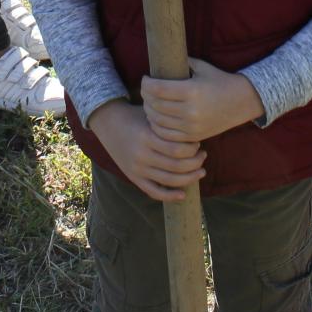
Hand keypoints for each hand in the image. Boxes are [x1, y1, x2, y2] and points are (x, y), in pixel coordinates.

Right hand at [90, 98, 205, 201]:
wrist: (108, 122)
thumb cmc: (135, 115)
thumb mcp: (151, 115)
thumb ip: (169, 124)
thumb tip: (195, 130)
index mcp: (147, 137)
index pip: (178, 149)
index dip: (193, 149)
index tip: (198, 143)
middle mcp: (142, 155)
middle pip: (176, 166)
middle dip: (195, 163)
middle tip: (203, 156)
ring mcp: (137, 168)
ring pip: (169, 180)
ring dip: (189, 178)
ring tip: (200, 171)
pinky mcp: (133, 177)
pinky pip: (153, 192)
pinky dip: (169, 196)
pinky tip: (183, 194)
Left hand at [141, 58, 262, 143]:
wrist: (242, 102)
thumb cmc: (220, 81)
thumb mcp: (202, 67)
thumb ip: (182, 61)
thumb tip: (162, 55)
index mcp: (192, 91)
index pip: (158, 89)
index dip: (146, 84)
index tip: (145, 78)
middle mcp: (191, 110)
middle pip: (155, 105)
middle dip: (145, 96)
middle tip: (145, 89)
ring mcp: (192, 126)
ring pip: (158, 121)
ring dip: (149, 110)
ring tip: (149, 102)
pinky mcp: (193, 136)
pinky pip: (167, 134)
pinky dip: (157, 126)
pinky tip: (156, 117)